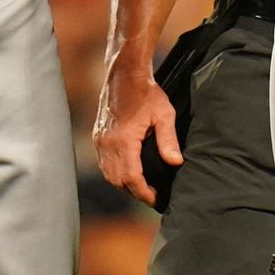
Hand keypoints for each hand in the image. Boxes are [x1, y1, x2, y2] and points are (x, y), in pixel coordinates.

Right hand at [93, 69, 181, 206]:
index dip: (143, 193)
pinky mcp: (98, 136)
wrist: (124, 74)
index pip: (131, 178)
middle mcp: (108, 144)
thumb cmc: (147, 93)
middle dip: (134, 192)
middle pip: (118, 181)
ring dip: (123, 185)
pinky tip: (127, 173)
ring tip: (141, 188)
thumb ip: (169, 140)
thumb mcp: (164, 114)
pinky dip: (115, 173)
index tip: (155, 200)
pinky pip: (104, 163)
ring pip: (108, 174)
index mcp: (124, 140)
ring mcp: (100, 141)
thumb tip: (176, 163)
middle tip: (151, 197)